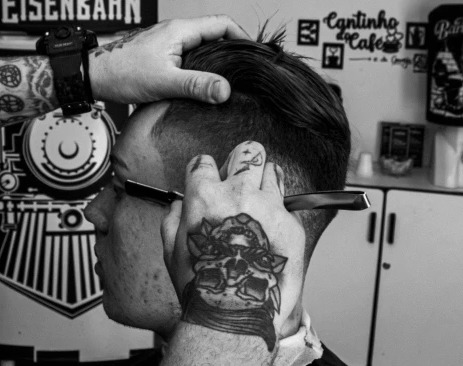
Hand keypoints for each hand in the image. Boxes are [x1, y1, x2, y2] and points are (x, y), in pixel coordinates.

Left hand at [88, 15, 246, 103]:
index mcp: (180, 30)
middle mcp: (176, 31)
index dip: (242, 37)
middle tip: (246, 70)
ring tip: (229, 79)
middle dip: (232, 50)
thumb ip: (196, 85)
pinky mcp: (162, 54)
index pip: (222, 24)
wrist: (94, 75)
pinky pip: (189, 56)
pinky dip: (200, 67)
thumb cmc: (122, 73)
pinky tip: (202, 85)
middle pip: (215, 34)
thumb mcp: (164, 81)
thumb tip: (225, 91)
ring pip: (201, 47)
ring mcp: (168, 42)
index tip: (253, 55)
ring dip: (215, 60)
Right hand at [160, 141, 305, 351]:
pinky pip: (288, 205)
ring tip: (259, 199)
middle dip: (243, 159)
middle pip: (248, 151)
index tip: (207, 179)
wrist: (236, 312)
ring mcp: (269, 208)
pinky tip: (270, 228)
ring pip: (273, 171)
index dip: (204, 170)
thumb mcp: (171, 251)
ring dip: (264, 180)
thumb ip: (172, 219)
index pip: (204, 162)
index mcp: (205, 197)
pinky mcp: (291, 225)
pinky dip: (279, 212)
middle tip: (240, 175)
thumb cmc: (202, 286)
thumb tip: (179, 206)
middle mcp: (239, 195)